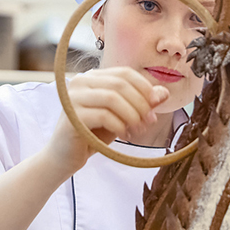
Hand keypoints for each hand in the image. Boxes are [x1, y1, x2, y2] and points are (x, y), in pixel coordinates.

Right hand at [45, 67, 169, 176]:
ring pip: (113, 98)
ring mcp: (73, 98)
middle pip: (120, 84)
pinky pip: (103, 115)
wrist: (65, 157)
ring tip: (137, 131)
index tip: (155, 107)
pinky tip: (123, 135)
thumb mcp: (121, 117)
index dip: (144, 88)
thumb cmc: (93, 134)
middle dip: (140, 103)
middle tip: (149, 122)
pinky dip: (119, 126)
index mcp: (92, 77)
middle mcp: (80, 82)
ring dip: (132, 115)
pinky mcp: (71, 116)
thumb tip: (163, 93)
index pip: (124, 73)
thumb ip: (140, 103)